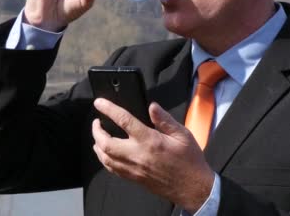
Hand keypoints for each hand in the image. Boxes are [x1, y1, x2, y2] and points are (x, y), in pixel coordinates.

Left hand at [92, 98, 214, 213]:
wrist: (193, 187)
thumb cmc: (189, 160)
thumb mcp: (183, 135)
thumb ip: (165, 120)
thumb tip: (151, 106)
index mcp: (150, 141)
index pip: (124, 121)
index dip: (108, 109)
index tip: (99, 102)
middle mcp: (138, 155)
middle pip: (106, 143)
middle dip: (96, 131)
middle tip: (96, 122)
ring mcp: (134, 168)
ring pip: (106, 158)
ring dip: (97, 146)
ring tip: (97, 136)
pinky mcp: (134, 178)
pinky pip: (112, 169)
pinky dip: (104, 159)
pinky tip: (105, 153)